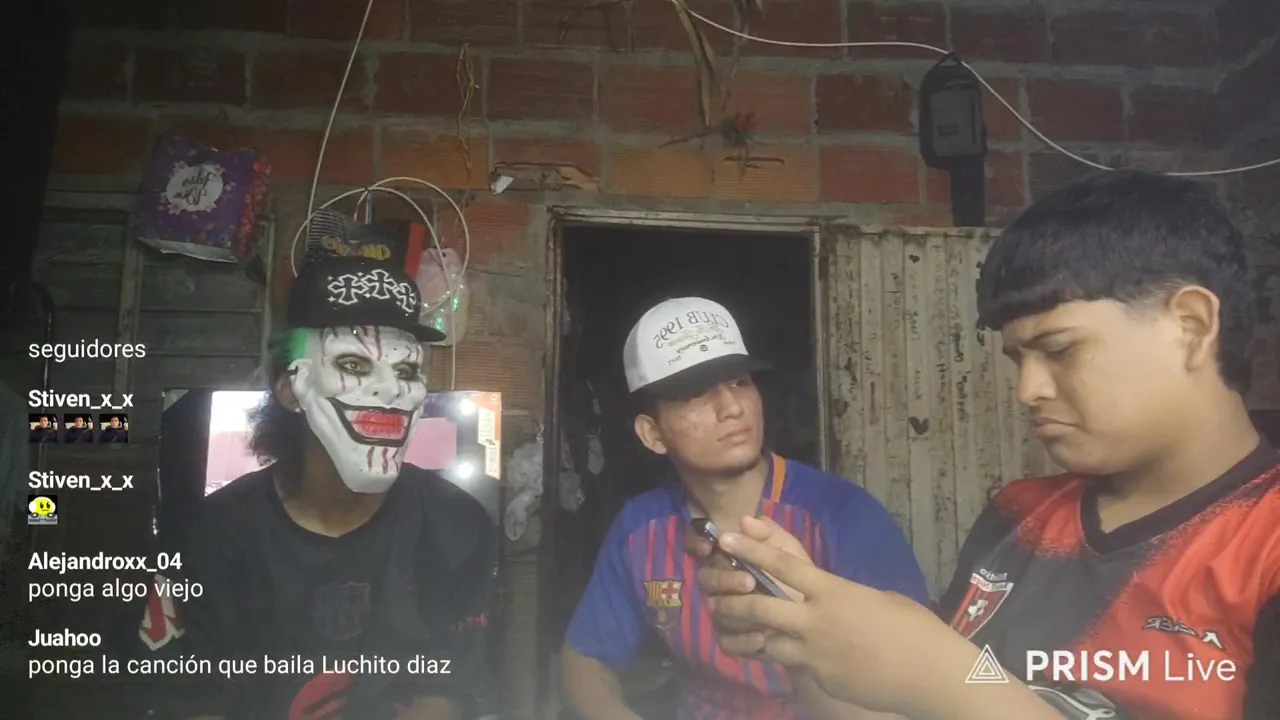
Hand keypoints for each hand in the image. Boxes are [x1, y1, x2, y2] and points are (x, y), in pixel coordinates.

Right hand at [686, 516, 808, 636]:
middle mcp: (719, 584)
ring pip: (715, 610)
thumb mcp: (789, 550)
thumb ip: (768, 533)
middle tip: (749, 581)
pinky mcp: (731, 639)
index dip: (696, 543)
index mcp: (728, 558)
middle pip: (705, 579)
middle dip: (724, 579)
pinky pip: (726, 641)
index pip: (698, 545)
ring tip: (762, 611)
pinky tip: (762, 637)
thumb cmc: (798, 577)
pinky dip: (742, 640)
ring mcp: (723, 612)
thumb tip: (744, 520)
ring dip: (735, 609)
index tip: (709, 546)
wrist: (817, 617)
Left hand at [706, 530, 979, 716]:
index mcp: (835, 592)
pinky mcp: (822, 679)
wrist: (931, 675)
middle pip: (760, 608)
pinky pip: (795, 667)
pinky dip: (788, 659)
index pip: (784, 565)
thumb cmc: (915, 629)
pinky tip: (788, 656)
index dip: (752, 548)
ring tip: (735, 631)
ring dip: (750, 636)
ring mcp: (817, 654)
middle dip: (733, 603)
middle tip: (715, 598)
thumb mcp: (880, 598)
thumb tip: (828, 592)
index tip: (728, 536)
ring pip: (767, 643)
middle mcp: (818, 622)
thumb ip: (845, 592)